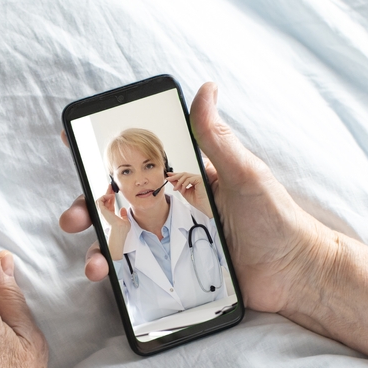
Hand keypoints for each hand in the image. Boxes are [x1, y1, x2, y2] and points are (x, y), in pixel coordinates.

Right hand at [60, 84, 367, 367]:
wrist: (296, 273)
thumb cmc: (276, 218)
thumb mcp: (246, 173)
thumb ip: (218, 138)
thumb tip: (206, 88)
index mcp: (186, 179)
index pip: (139, 160)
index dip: (104, 152)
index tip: (72, 141)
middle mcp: (174, 208)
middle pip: (119, 203)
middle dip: (89, 207)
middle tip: (73, 216)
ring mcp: (173, 241)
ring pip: (123, 239)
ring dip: (99, 247)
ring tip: (93, 262)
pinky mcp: (178, 272)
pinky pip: (140, 271)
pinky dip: (118, 275)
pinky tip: (109, 279)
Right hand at [96, 185, 129, 234]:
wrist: (119, 230)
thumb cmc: (122, 229)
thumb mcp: (125, 220)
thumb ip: (123, 215)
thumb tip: (123, 210)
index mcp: (110, 216)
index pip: (109, 205)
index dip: (111, 198)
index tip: (114, 192)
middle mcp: (105, 214)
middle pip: (105, 201)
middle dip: (108, 192)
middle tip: (111, 186)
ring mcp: (103, 212)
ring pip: (101, 199)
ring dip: (106, 193)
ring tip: (111, 188)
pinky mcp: (101, 210)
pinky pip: (100, 200)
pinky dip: (104, 196)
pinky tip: (110, 195)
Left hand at [166, 171, 211, 218]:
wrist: (204, 206)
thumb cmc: (198, 201)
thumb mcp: (184, 192)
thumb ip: (178, 186)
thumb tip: (172, 181)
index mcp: (193, 181)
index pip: (183, 176)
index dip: (175, 175)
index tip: (169, 176)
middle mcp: (196, 178)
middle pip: (184, 174)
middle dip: (175, 176)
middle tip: (168, 178)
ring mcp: (198, 178)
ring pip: (185, 176)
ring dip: (178, 182)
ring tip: (175, 188)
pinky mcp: (199, 180)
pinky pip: (189, 179)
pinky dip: (184, 185)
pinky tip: (182, 190)